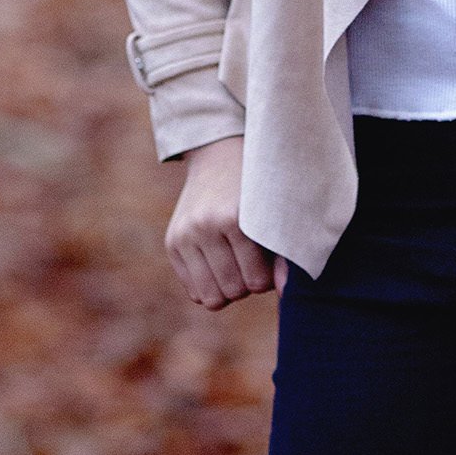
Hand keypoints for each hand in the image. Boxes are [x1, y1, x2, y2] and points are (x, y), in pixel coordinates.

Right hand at [165, 135, 277, 309]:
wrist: (218, 156)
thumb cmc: (255, 189)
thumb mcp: (273, 213)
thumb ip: (282, 254)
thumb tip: (284, 293)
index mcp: (234, 218)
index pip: (256, 280)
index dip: (267, 277)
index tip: (268, 262)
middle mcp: (205, 226)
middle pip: (233, 291)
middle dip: (247, 283)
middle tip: (252, 262)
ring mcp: (184, 235)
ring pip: (210, 297)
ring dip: (228, 289)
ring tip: (236, 267)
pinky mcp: (171, 243)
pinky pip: (192, 290)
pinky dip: (209, 284)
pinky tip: (218, 263)